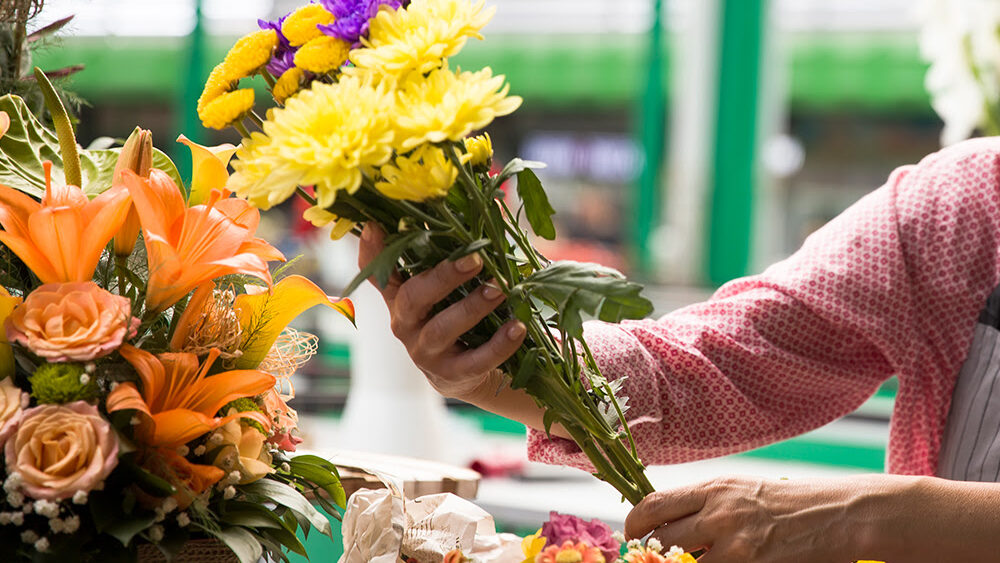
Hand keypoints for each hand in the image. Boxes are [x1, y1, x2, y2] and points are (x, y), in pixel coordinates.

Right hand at [357, 223, 526, 401]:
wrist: (466, 374)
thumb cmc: (457, 315)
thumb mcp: (447, 288)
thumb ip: (453, 254)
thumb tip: (487, 205)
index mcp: (400, 297)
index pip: (378, 273)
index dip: (371, 252)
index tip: (374, 225)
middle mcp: (405, 323)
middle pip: (412, 298)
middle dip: (443, 276)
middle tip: (475, 258)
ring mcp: (425, 352)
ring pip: (442, 328)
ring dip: (472, 306)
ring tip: (500, 288)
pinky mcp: (451, 375)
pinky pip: (474, 360)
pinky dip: (498, 344)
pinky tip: (517, 327)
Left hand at [624, 474, 906, 562]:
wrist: (843, 513)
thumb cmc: (794, 503)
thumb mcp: (743, 491)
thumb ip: (706, 504)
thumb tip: (669, 524)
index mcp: (714, 487)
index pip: (653, 505)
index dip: (634, 524)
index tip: (632, 536)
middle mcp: (719, 512)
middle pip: (661, 541)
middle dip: (653, 555)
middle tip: (655, 559)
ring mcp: (736, 543)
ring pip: (683, 562)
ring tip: (695, 560)